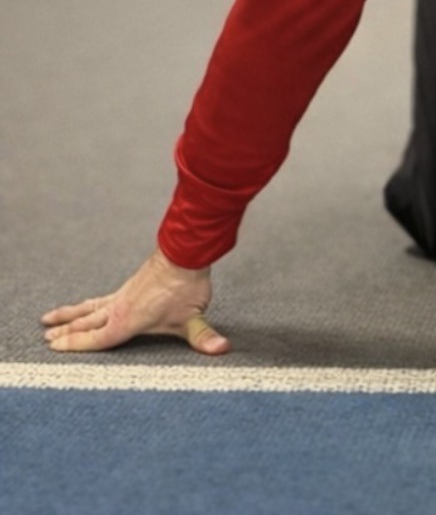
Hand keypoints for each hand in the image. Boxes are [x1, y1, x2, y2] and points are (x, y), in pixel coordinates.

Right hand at [42, 250, 229, 354]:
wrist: (185, 252)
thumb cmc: (185, 287)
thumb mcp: (193, 318)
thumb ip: (203, 337)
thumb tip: (222, 349)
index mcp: (126, 321)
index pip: (95, 339)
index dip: (75, 345)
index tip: (54, 348)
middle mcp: (118, 308)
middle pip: (86, 322)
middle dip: (66, 332)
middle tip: (46, 338)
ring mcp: (123, 294)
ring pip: (90, 307)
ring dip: (70, 314)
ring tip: (50, 318)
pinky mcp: (130, 284)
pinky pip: (102, 298)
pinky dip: (88, 303)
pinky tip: (88, 304)